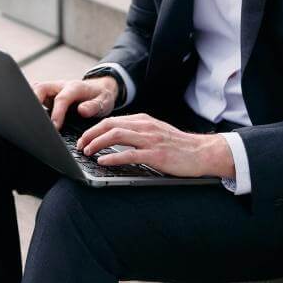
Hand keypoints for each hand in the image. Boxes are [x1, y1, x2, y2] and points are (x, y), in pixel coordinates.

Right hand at [32, 76, 118, 129]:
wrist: (99, 89)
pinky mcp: (49, 94)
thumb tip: (82, 110)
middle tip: (35, 121)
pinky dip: (31, 102)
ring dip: (30, 101)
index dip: (57, 113)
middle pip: (42, 88)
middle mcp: (61, 85)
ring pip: (35, 89)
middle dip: (35, 102)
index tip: (54, 127)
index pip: (62, 98)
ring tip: (29, 118)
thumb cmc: (100, 97)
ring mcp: (53, 89)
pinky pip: (36, 94)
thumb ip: (94, 106)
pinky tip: (29, 114)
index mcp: (75, 87)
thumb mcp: (104, 102)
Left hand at [76, 113, 234, 178]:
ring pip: (116, 136)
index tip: (84, 138)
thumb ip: (138, 132)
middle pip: (110, 125)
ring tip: (87, 152)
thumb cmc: (178, 146)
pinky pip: (129, 154)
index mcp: (144, 121)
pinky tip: (103, 161)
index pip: (112, 120)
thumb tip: (115, 137)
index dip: (94, 129)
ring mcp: (150, 140)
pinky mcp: (156, 155)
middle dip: (91, 135)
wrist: (202, 152)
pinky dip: (113, 157)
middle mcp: (145, 127)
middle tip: (80, 145)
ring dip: (97, 143)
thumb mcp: (156, 132)